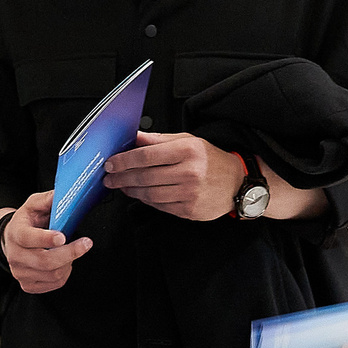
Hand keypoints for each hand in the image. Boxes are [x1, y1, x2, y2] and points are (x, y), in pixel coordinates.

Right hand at [0, 191, 90, 294]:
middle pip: (45, 261)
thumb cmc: (26, 222)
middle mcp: (15, 255)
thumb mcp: (33, 205)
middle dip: (70, 253)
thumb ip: (47, 200)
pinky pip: (54, 284)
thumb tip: (63, 196)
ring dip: (69, 263)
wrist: (13, 240)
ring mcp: (20, 273)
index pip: (28, 238)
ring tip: (71, 251)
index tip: (63, 237)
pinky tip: (65, 263)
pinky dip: (65, 274)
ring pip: (52, 274)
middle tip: (85, 244)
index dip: (46, 239)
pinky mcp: (28, 285)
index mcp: (16, 233)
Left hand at [104, 131, 238, 219]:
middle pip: (145, 176)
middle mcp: (190, 172)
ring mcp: (190, 194)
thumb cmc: (211, 160)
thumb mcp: (188, 141)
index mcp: (188, 150)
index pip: (146, 155)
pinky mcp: (190, 210)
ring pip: (150, 194)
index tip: (111, 163)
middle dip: (122, 177)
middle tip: (110, 177)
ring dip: (131, 191)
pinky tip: (140, 194)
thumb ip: (159, 140)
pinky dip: (146, 201)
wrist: (237, 183)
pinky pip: (160, 206)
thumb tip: (134, 136)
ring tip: (122, 186)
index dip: (124, 160)